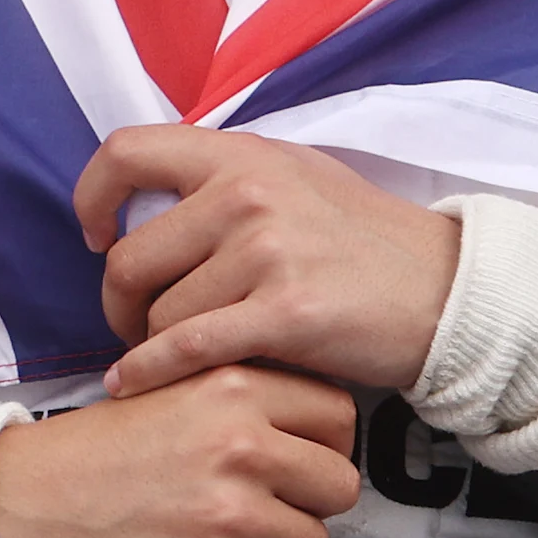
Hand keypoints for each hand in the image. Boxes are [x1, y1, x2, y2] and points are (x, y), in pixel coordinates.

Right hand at [0, 364, 359, 537]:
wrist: (17, 507)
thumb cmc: (93, 452)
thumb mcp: (168, 386)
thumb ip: (241, 397)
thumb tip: (310, 428)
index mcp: (234, 388)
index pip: (339, 416)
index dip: (323, 444)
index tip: (296, 460)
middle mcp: (241, 446)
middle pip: (340, 486)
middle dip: (307, 503)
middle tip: (261, 507)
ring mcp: (229, 515)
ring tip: (218, 537)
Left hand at [72, 124, 461, 398]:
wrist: (444, 291)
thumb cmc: (366, 242)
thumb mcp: (297, 177)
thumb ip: (228, 178)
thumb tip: (152, 193)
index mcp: (244, 154)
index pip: (128, 152)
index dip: (93, 197)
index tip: (96, 234)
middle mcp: (248, 193)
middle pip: (130, 257)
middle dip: (118, 303)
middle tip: (133, 324)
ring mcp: (267, 252)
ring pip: (158, 313)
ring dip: (152, 344)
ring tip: (173, 356)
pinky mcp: (285, 314)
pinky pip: (186, 349)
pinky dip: (149, 373)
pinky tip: (134, 385)